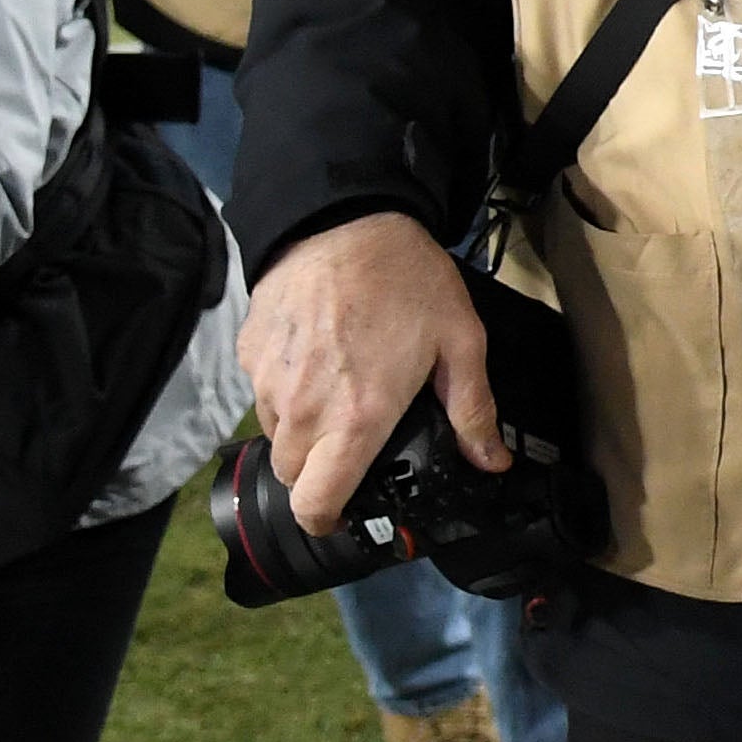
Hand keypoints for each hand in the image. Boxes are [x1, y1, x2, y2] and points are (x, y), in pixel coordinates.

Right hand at [235, 212, 502, 532]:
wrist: (344, 221)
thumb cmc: (406, 281)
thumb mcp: (461, 343)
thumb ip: (473, 410)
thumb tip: (492, 461)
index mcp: (355, 418)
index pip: (316, 503)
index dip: (327, 520)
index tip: (346, 514)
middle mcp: (302, 410)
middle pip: (294, 476)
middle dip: (322, 473)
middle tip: (357, 444)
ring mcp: (268, 383)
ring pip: (276, 436)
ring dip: (304, 431)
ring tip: (343, 392)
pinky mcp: (249, 355)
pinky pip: (263, 394)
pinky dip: (286, 391)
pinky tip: (321, 359)